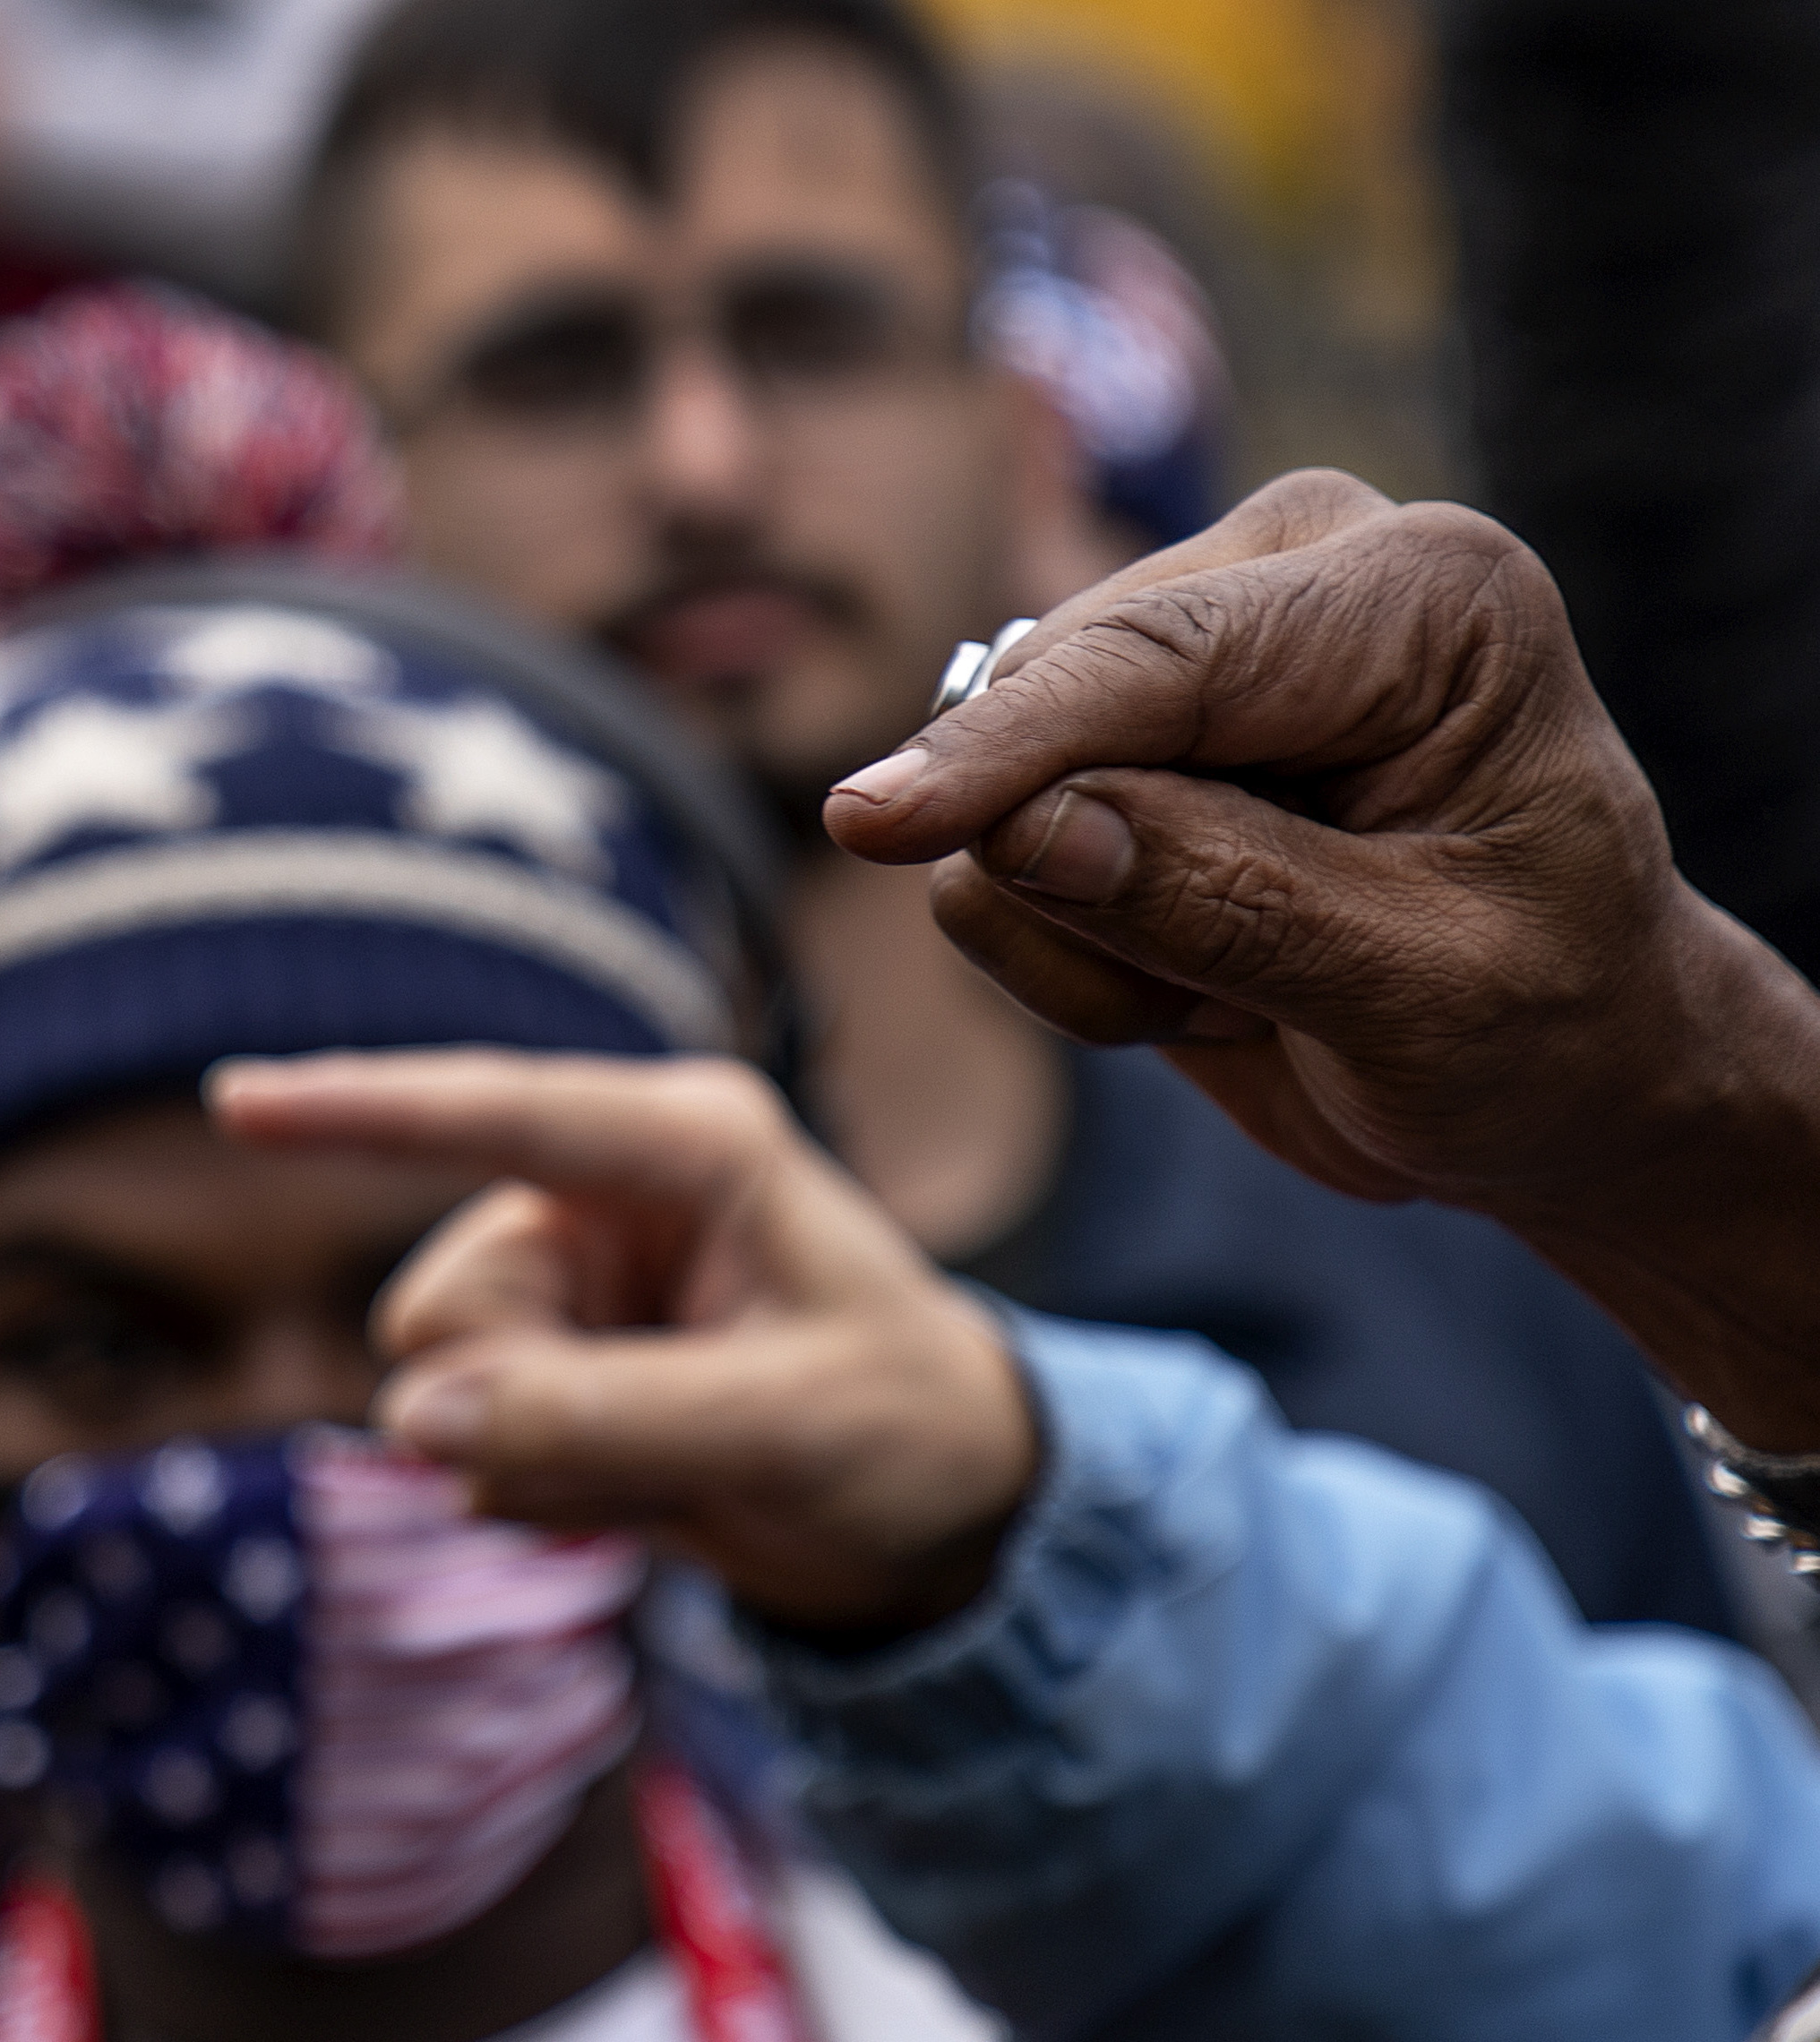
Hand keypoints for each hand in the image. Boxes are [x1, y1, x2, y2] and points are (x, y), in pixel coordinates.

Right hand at [210, 1050, 1037, 1636]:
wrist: (941, 1518)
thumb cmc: (902, 1432)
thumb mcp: (782, 1428)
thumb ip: (601, 1419)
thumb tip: (415, 1419)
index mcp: (689, 1146)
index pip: (500, 1112)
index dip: (361, 1109)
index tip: (234, 1101)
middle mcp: (606, 1196)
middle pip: (445, 1309)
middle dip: (519, 1404)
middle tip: (661, 1445)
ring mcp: (569, 1281)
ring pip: (438, 1383)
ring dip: (532, 1459)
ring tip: (666, 1469)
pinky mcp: (545, 1363)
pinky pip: (460, 1442)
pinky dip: (536, 1490)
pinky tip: (636, 1491)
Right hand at [817, 469, 1819, 1447]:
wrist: (1563, 1079)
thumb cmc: (1547, 1030)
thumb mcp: (1424, 997)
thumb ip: (1231, 903)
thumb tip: (1019, 833)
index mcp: (1418, 594)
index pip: (1157, 659)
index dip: (1004, 751)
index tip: (864, 826)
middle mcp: (1289, 576)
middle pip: (1050, 715)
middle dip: (1103, 892)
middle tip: (1252, 1000)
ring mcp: (1189, 653)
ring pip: (993, 804)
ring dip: (1090, 942)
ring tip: (1245, 990)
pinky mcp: (1112, 745)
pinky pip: (984, 864)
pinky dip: (1071, 956)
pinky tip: (1202, 977)